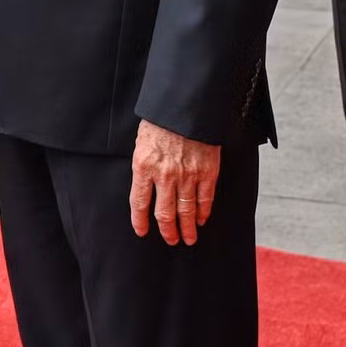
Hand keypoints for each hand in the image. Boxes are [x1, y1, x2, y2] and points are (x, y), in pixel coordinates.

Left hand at [129, 119, 220, 245]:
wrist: (185, 106)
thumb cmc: (160, 121)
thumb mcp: (141, 142)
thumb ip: (144, 166)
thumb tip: (145, 187)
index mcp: (143, 166)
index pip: (139, 203)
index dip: (140, 221)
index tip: (142, 231)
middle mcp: (164, 175)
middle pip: (165, 213)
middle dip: (168, 231)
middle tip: (171, 240)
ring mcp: (187, 175)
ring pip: (186, 211)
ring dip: (188, 228)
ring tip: (189, 238)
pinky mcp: (207, 172)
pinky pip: (205, 199)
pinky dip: (204, 212)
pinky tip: (202, 219)